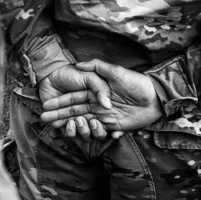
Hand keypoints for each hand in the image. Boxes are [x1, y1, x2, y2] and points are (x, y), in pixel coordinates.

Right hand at [41, 59, 162, 131]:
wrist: (156, 98)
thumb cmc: (136, 83)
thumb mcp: (116, 71)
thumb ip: (97, 67)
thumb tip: (78, 63)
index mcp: (95, 92)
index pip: (73, 99)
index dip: (59, 103)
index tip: (45, 107)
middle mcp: (97, 105)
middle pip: (74, 112)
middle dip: (58, 116)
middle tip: (44, 119)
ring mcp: (104, 116)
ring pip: (84, 123)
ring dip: (72, 126)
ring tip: (62, 129)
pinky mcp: (114, 126)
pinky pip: (99, 132)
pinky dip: (90, 134)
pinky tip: (79, 136)